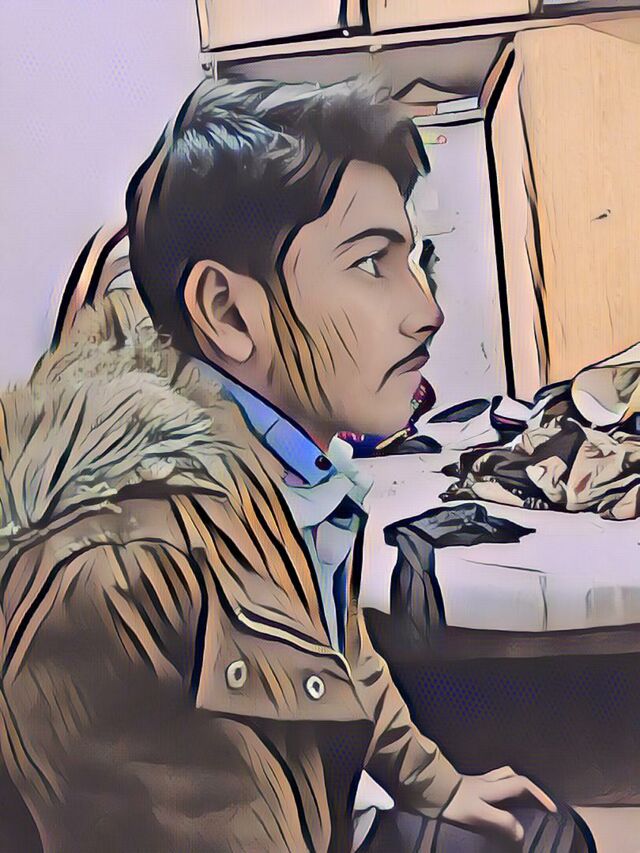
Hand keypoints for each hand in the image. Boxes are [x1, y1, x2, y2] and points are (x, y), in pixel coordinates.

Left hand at [442, 766, 556, 843]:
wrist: (428, 789)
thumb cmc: (454, 802)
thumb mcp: (479, 814)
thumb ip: (501, 821)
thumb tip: (521, 832)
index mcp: (493, 788)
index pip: (522, 785)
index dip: (539, 795)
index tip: (553, 809)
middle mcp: (487, 781)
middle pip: (513, 776)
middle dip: (529, 786)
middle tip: (539, 800)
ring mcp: (476, 781)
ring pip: (501, 776)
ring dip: (513, 782)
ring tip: (521, 796)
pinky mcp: (466, 784)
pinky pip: (490, 781)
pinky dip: (499, 785)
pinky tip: (496, 797)